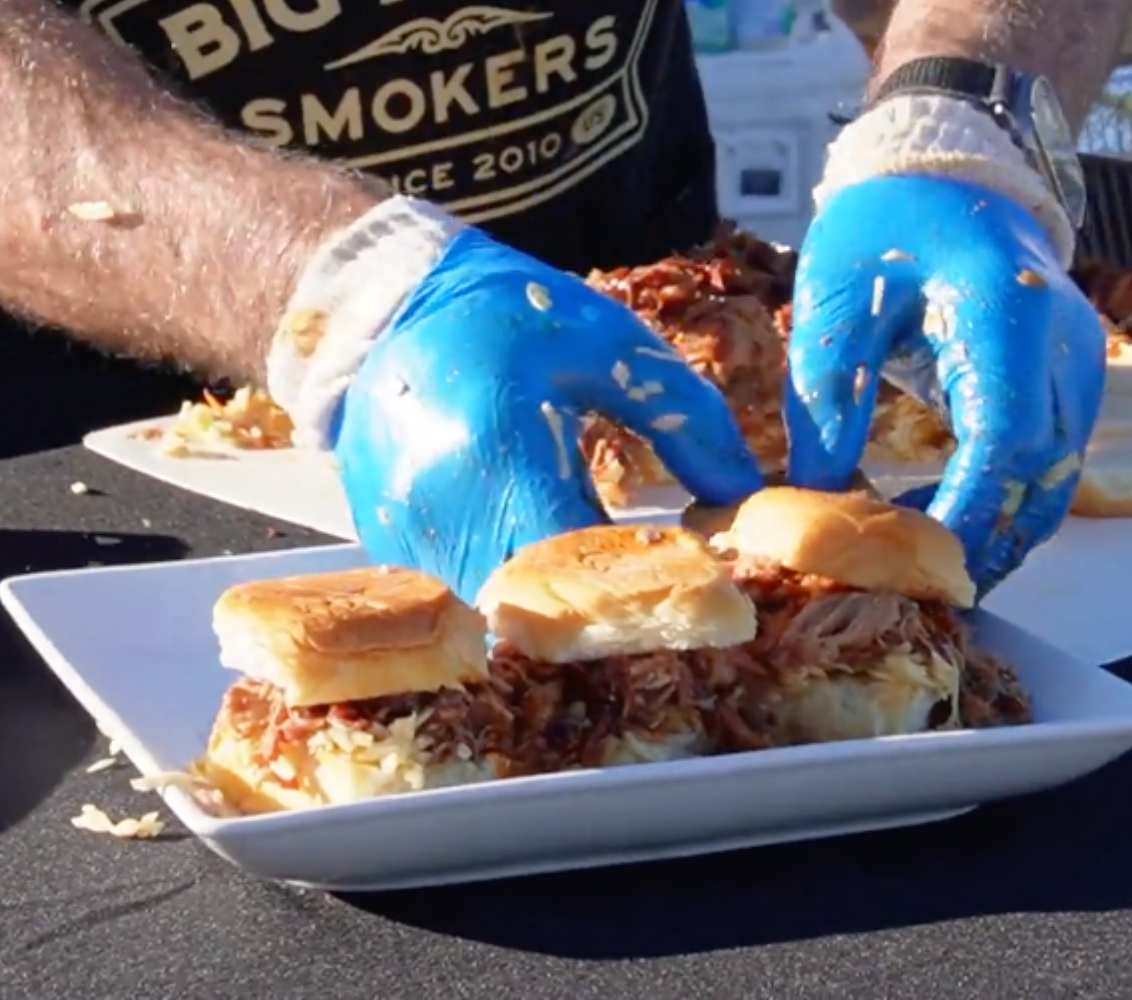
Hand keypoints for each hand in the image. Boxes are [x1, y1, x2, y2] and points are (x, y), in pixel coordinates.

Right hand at [332, 229, 763, 599]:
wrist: (389, 302)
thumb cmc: (508, 314)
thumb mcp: (608, 344)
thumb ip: (684, 418)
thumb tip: (745, 492)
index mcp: (501, 448)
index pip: (585, 560)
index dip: (646, 584)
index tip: (700, 585)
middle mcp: (443, 505)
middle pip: (541, 603)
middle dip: (603, 605)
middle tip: (654, 592)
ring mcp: (405, 530)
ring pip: (500, 604)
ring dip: (555, 598)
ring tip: (601, 568)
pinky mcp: (387, 539)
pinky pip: (462, 585)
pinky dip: (510, 577)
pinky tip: (539, 544)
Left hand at [784, 175, 1105, 596]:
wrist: (948, 173)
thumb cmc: (884, 227)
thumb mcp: (835, 302)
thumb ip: (827, 399)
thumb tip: (813, 500)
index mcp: (1006, 312)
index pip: (1004, 437)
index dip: (966, 510)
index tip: (917, 562)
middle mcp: (1064, 342)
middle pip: (1042, 473)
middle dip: (984, 540)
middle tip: (917, 589)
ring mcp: (1082, 362)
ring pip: (1059, 479)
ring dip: (1002, 533)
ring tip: (931, 573)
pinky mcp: (1075, 379)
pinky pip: (1057, 461)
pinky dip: (1011, 503)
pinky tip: (952, 525)